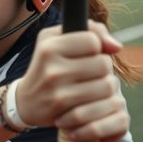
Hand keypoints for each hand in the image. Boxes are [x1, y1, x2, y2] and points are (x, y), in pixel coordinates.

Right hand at [15, 20, 128, 141]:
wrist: (26, 101)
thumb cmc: (48, 65)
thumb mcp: (58, 39)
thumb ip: (91, 31)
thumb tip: (116, 47)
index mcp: (50, 46)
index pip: (92, 41)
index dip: (96, 47)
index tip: (87, 54)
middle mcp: (52, 67)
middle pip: (103, 63)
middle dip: (103, 68)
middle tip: (91, 72)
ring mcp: (58, 90)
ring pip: (106, 85)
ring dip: (105, 86)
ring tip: (92, 86)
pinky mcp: (65, 109)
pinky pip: (100, 104)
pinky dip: (101, 102)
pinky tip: (90, 100)